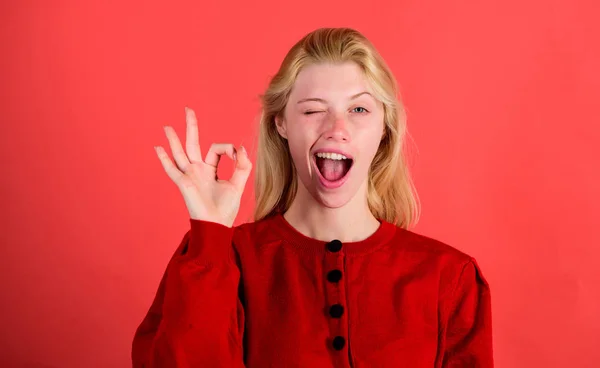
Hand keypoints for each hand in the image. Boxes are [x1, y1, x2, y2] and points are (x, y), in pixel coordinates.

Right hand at [154, 107, 251, 227]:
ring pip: (180, 153)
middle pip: (193, 143)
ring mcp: (189, 175)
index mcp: (210, 169)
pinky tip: (158, 148)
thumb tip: (241, 148)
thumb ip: (242, 166)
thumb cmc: (226, 208)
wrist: (217, 224)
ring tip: (167, 126)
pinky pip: (172, 169)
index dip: (228, 148)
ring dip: (174, 139)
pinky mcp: (184, 183)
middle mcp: (198, 170)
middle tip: (188, 110)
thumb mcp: (238, 184)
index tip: (236, 154)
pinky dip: (164, 159)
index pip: (217, 149)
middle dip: (191, 126)